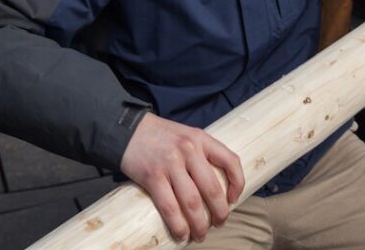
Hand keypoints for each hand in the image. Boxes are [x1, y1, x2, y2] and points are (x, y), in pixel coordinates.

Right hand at [120, 113, 243, 242]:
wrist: (127, 129)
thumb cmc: (159, 136)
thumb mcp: (186, 135)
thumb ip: (200, 154)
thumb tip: (214, 186)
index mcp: (200, 138)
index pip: (230, 161)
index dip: (237, 183)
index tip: (233, 199)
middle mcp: (189, 149)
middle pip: (212, 189)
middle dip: (219, 213)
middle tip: (219, 224)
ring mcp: (170, 163)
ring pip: (192, 202)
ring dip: (199, 225)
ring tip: (200, 235)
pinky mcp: (153, 176)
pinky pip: (169, 207)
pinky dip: (178, 225)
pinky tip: (181, 234)